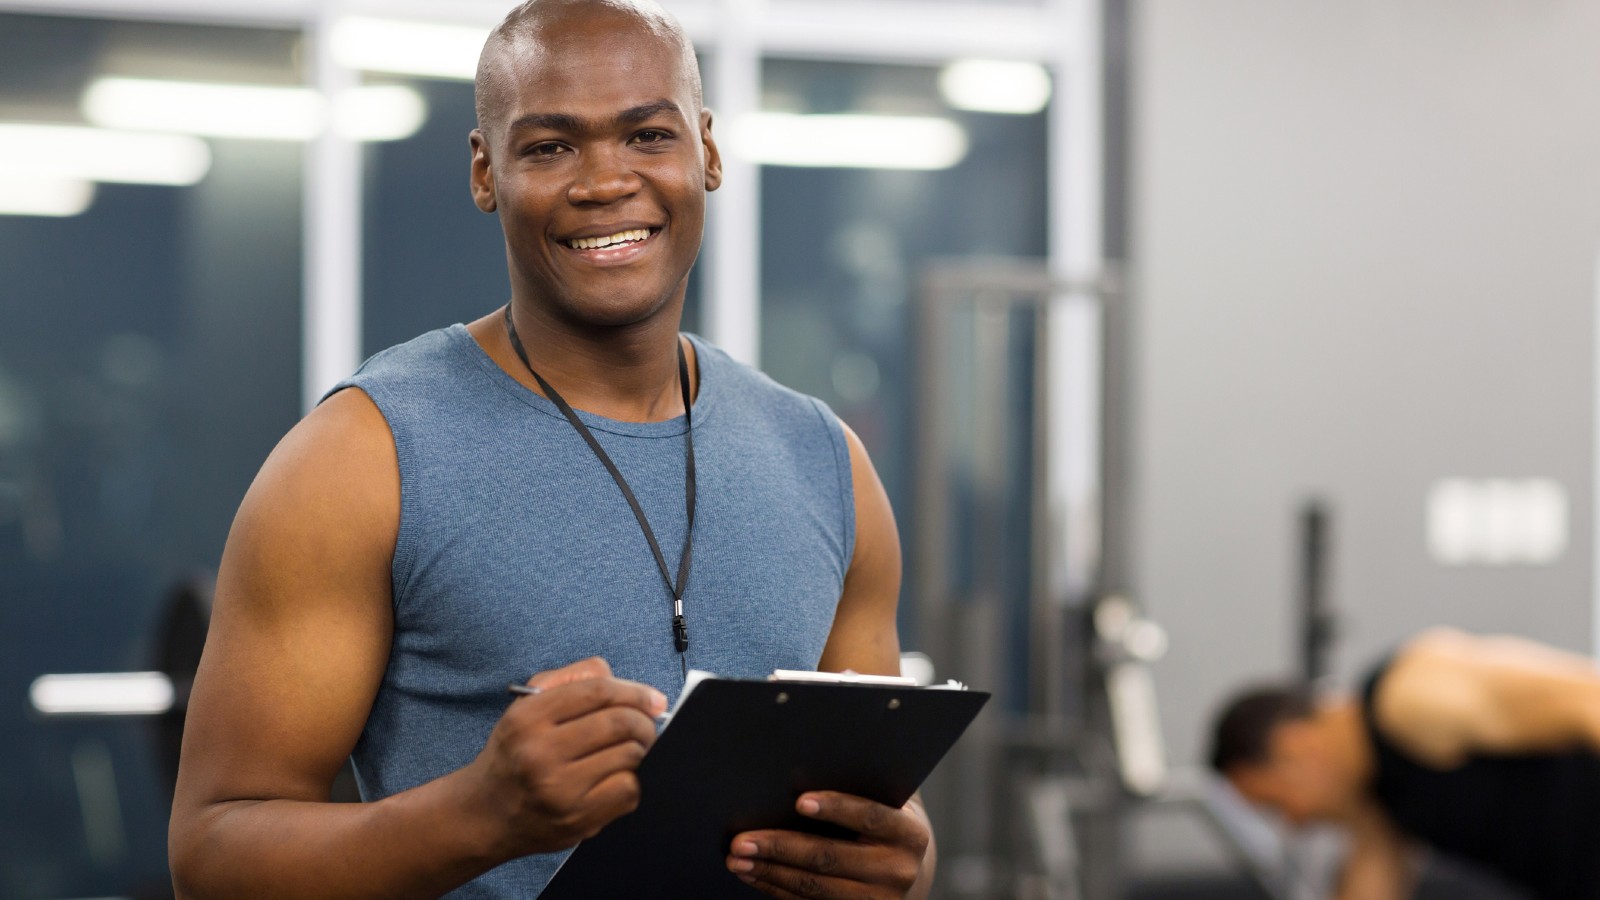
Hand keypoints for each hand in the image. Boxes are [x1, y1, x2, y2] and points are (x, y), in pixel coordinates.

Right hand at [467, 657, 667, 857]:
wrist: (486, 815)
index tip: (653, 698)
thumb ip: (571, 680)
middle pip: (618, 722)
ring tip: (630, 750)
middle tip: (646, 725)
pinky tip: (616, 777)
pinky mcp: (577, 819)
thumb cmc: (516, 754)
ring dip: (640, 750)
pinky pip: (628, 790)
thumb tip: (622, 681)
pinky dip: (633, 780)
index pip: (597, 691)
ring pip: (629, 755)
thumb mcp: (526, 707)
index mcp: (528, 718)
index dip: (634, 691)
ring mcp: (559, 790)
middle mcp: (540, 753)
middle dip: (644, 721)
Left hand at [727, 791, 930, 898]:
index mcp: (909, 833)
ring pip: (814, 886)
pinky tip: (754, 874)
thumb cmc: (884, 824)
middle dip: (780, 846)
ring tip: (737, 858)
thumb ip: (860, 787)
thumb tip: (801, 767)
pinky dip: (776, 888)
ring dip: (769, 871)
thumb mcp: (886, 803)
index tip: (799, 801)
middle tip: (741, 839)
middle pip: (830, 856)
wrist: (907, 873)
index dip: (836, 808)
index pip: (870, 816)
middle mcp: (898, 870)